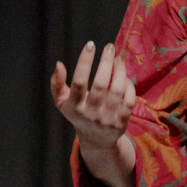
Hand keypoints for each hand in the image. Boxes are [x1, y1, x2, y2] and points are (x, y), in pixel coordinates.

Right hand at [52, 41, 137, 186]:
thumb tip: (59, 64)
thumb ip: (57, 83)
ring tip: (118, 59)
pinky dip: (128, 86)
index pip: (78, 82)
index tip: (90, 45)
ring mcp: (107, 119)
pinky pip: (129, 100)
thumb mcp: (62, 102)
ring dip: (120, 70)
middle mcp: (90, 114)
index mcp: (74, 107)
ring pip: (117, 90)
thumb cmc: (78, 114)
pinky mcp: (121, 123)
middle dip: (106, 62)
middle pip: (100, 84)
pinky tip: (124, 76)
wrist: (96, 141)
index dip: (84, 62)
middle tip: (109, 48)